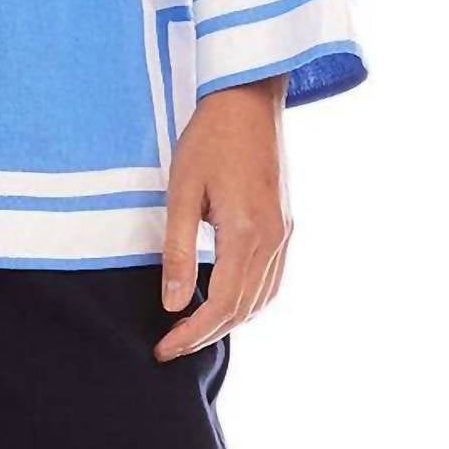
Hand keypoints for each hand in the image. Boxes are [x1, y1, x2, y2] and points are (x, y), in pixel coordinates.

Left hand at [155, 74, 291, 360]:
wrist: (249, 99)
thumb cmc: (209, 138)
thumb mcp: (181, 191)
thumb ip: (178, 250)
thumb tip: (172, 303)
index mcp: (248, 233)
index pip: (221, 306)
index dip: (191, 334)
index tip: (163, 349)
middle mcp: (273, 240)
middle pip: (244, 310)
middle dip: (207, 334)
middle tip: (171, 346)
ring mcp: (285, 233)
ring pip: (262, 299)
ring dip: (230, 321)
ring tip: (193, 329)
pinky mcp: (285, 224)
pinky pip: (272, 279)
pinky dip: (249, 301)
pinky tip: (226, 300)